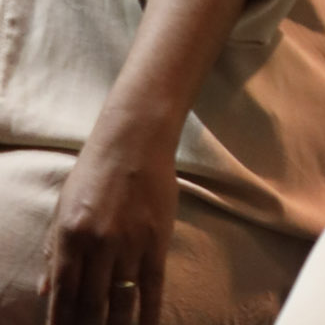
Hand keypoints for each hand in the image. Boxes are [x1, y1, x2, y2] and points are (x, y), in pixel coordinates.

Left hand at [42, 121, 177, 324]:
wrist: (136, 138)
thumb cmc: (94, 171)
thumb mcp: (63, 208)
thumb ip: (53, 251)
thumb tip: (45, 291)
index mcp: (70, 236)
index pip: (62, 296)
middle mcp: (98, 244)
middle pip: (90, 306)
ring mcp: (130, 243)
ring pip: (121, 303)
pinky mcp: (157, 240)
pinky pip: (152, 287)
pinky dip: (147, 315)